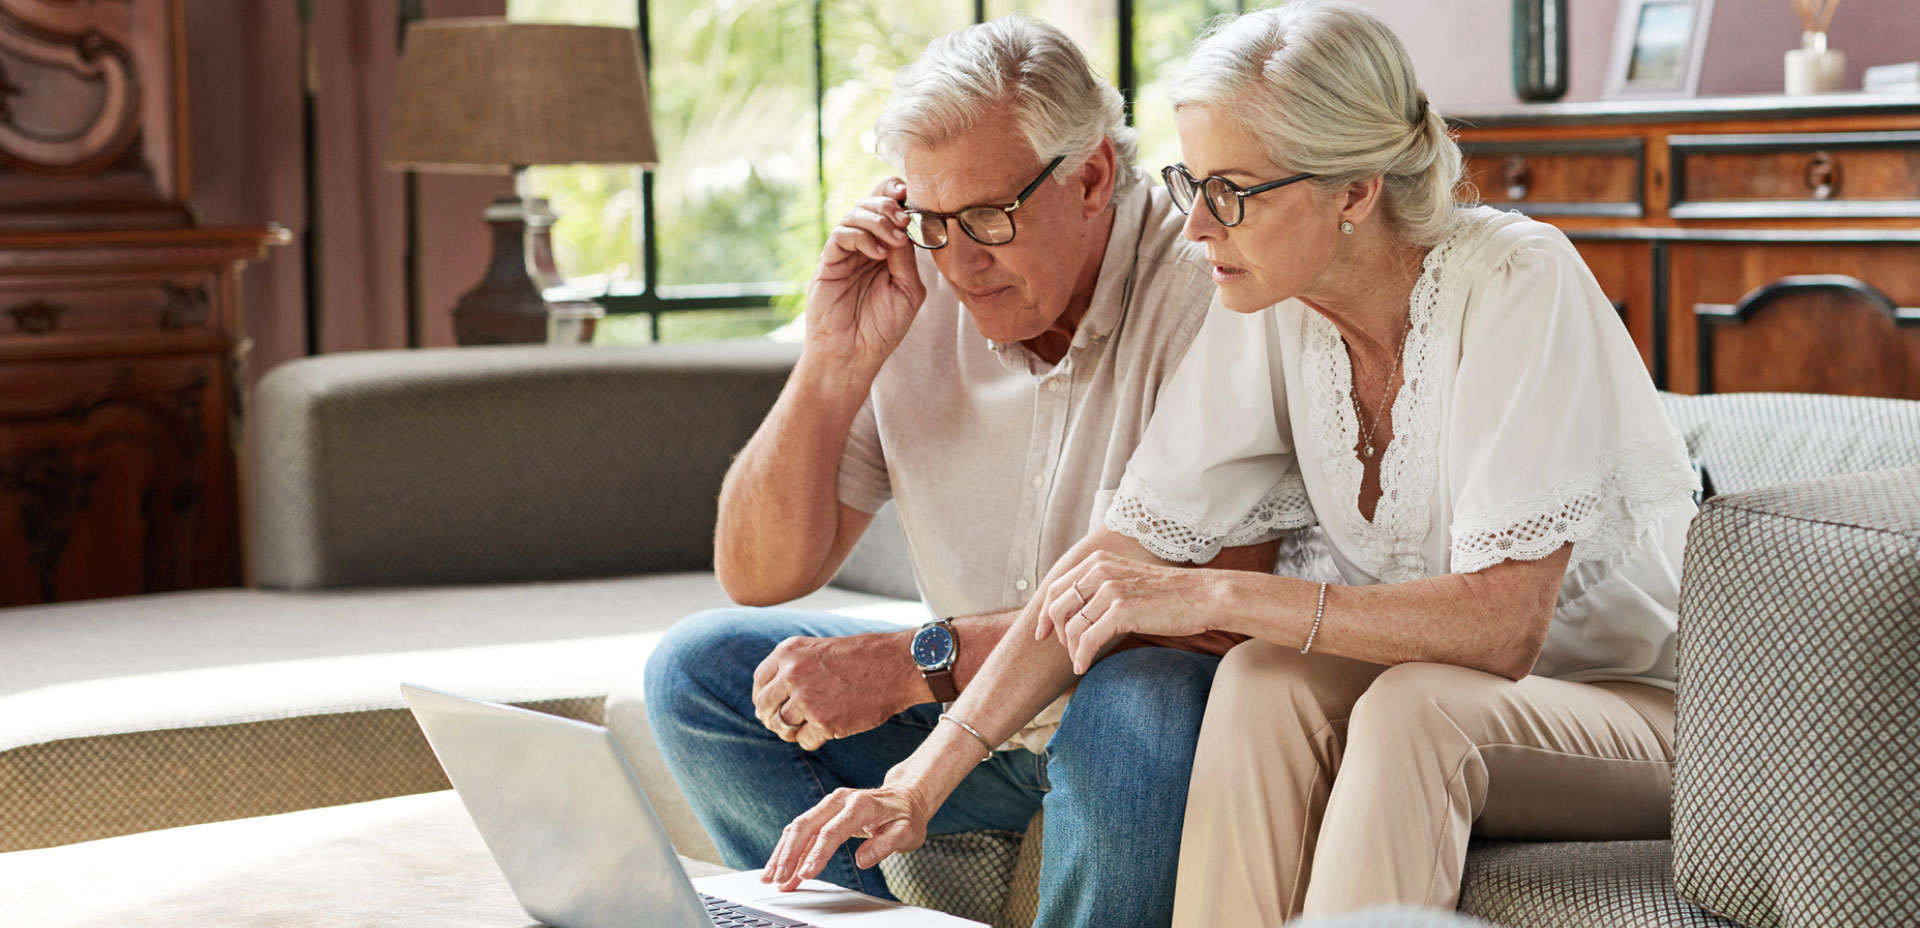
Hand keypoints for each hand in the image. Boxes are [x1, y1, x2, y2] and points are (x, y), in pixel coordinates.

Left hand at [751, 632, 917, 751]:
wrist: (897, 665)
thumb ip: (792, 669)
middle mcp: (792, 674)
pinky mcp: (824, 722)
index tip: (772, 707)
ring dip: (791, 732)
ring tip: (808, 728)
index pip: (760, 682)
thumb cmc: (863, 657)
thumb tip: (768, 700)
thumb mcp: (819, 649)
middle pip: (764, 707)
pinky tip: (828, 730)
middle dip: (772, 719)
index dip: (764, 698)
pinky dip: (814, 740)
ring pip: (782, 726)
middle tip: (785, 724)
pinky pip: (805, 741)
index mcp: (788, 652)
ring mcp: (807, 700)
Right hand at [761, 779, 929, 890]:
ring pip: (798, 828)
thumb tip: (864, 859)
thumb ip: (886, 845)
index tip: (805, 873)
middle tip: (777, 879)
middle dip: (788, 854)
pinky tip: (782, 868)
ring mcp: (829, 805)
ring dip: (782, 853)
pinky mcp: (824, 813)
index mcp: (859, 804)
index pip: (832, 831)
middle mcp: (839, 800)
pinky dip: (789, 850)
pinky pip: (802, 831)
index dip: (817, 854)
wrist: (905, 797)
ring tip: (770, 877)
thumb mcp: (906, 832)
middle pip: (806, 826)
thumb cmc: (906, 816)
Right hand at [803, 176, 927, 378]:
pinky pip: (840, 235)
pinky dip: (861, 237)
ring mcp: (845, 254)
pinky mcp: (828, 263)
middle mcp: (864, 247)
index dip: (896, 195)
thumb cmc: (881, 328)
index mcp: (885, 250)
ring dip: (878, 220)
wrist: (853, 355)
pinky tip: (878, 254)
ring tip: (894, 239)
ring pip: (854, 214)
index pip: (888, 210)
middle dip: (889, 205)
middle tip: (903, 220)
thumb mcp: (908, 290)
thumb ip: (907, 258)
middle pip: (870, 204)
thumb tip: (906, 226)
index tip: (910, 195)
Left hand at [1034, 550, 1220, 673]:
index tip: (1041, 633)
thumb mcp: (1128, 580)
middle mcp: (1100, 571)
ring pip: (1070, 627)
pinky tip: (1083, 667)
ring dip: (1071, 650)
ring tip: (1079, 661)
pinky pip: (1086, 640)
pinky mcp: (1121, 611)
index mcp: (1099, 561)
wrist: (1203, 596)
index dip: (1044, 613)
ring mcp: (1110, 590)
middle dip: (1055, 633)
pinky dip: (1080, 657)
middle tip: (1067, 651)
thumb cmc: (1169, 594)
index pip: (1057, 587)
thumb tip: (1079, 611)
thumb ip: (1102, 587)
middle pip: (1057, 607)